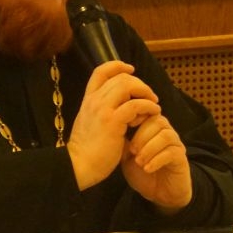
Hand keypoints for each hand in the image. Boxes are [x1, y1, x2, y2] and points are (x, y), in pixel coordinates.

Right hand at [67, 61, 160, 189]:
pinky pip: (136, 104)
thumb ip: (104, 111)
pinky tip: (153, 113)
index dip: (117, 66)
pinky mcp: (113, 121)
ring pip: (128, 85)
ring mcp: (102, 109)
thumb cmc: (88, 149)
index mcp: (88, 100)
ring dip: (145, 92)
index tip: (131, 70)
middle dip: (139, 83)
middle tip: (149, 95)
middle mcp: (94, 100)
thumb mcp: (92, 123)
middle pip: (120, 77)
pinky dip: (148, 106)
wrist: (79, 166)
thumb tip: (125, 105)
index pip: (100, 71)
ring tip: (153, 103)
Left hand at [121, 114, 192, 212]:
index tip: (126, 128)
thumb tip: (112, 127)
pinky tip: (147, 169)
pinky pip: (171, 152)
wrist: (160, 194)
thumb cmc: (143, 172)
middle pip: (158, 121)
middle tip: (132, 150)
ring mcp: (176, 145)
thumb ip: (123, 141)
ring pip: (166, 135)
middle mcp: (167, 133)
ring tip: (139, 161)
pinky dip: (156, 160)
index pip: (149, 112)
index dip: (138, 117)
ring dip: (149, 148)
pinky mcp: (181, 158)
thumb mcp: (127, 156)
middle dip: (142, 135)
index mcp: (154, 129)